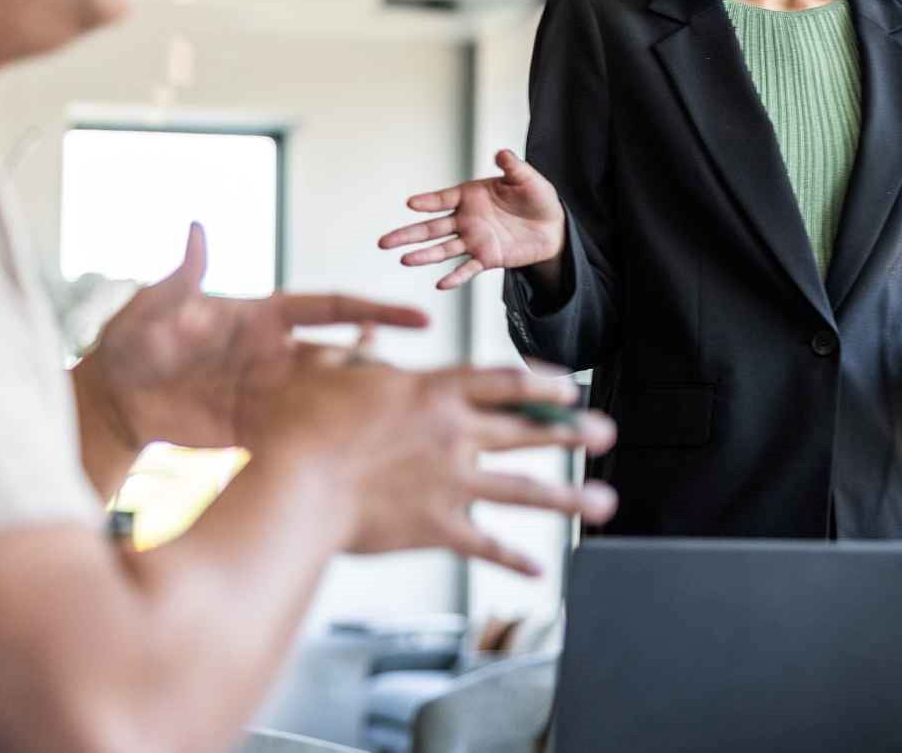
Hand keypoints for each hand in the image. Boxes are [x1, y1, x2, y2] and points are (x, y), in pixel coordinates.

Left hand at [73, 223, 430, 452]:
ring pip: (331, 399)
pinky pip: (302, 437)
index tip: (420, 318)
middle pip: (345, 356)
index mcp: (263, 319)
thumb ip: (180, 279)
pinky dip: (331, 444)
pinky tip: (355, 456)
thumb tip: (197, 229)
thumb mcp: (151, 310)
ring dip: (362, 406)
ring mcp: (270, 397)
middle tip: (415, 384)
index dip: (376, 311)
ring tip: (399, 421)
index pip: (332, 308)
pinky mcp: (257, 433)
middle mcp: (276, 356)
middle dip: (381, 366)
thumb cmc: (128, 346)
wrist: (107, 406)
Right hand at [252, 354, 618, 574]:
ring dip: (569, 498)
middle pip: (527, 431)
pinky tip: (541, 569)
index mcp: (433, 391)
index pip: (503, 381)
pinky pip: (487, 546)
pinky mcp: (437, 527)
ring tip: (606, 503)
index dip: (542, 384)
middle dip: (571, 433)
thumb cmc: (299, 423)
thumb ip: (358, 352)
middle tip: (606, 433)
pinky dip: (514, 559)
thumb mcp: (327, 371)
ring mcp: (452, 483)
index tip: (569, 390)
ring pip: (525, 490)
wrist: (295, 486)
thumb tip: (367, 332)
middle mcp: (455, 434)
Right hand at [378, 149, 565, 290]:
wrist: (553, 226)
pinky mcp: (486, 258)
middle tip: (384, 241)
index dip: (427, 201)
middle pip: (431, 228)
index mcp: (471, 196)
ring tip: (405, 259)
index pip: (443, 198)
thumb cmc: (536, 197)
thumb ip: (512, 166)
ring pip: (443, 249)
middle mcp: (466, 219)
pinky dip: (455, 277)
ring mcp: (474, 240)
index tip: (410, 203)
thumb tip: (502, 153)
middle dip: (408, 234)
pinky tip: (441, 283)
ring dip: (424, 255)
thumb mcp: (526, 178)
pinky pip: (467, 269)